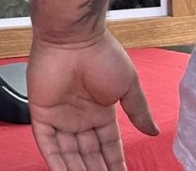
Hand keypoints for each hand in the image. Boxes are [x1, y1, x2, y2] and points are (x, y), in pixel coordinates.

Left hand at [29, 35, 158, 170]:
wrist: (75, 38)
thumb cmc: (102, 54)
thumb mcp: (128, 86)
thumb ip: (138, 111)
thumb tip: (154, 131)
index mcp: (99, 112)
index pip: (108, 145)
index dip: (115, 163)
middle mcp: (79, 117)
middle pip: (89, 153)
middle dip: (97, 170)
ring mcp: (59, 116)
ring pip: (69, 153)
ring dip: (78, 170)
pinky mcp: (41, 113)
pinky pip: (47, 144)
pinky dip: (55, 161)